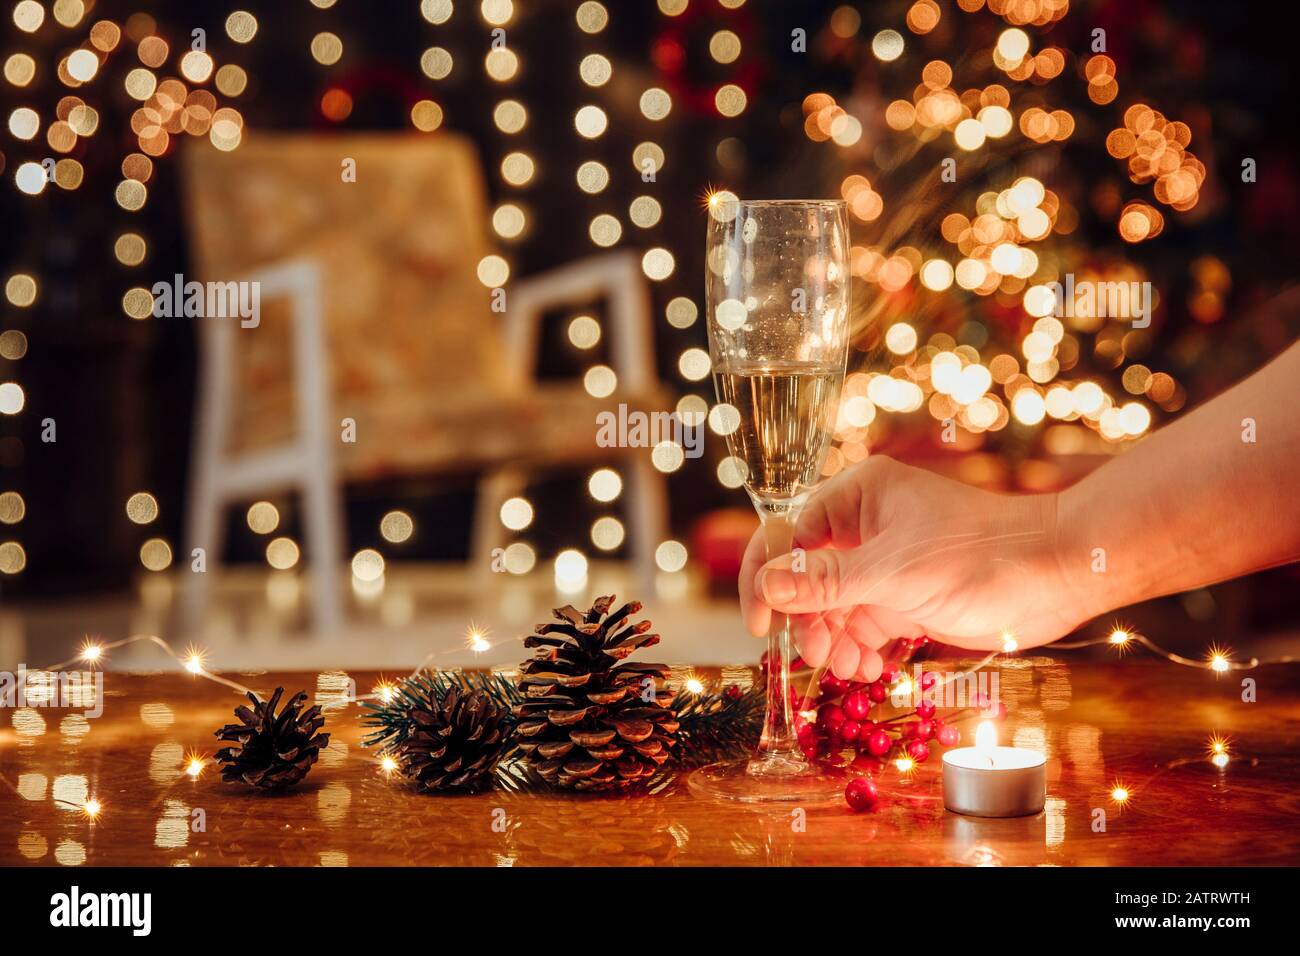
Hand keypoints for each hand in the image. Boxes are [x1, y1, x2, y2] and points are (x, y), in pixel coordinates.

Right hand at [738, 456, 1084, 680]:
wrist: (1053, 576)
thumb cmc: (978, 556)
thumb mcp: (894, 572)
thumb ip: (826, 583)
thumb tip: (766, 587)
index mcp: (854, 497)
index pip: (786, 535)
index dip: (766, 579)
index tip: (762, 625)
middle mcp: (862, 527)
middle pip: (804, 578)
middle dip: (807, 621)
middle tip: (819, 655)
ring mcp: (882, 564)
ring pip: (830, 608)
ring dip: (831, 642)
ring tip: (849, 668)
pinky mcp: (902, 597)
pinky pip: (859, 626)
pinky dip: (856, 650)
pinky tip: (868, 670)